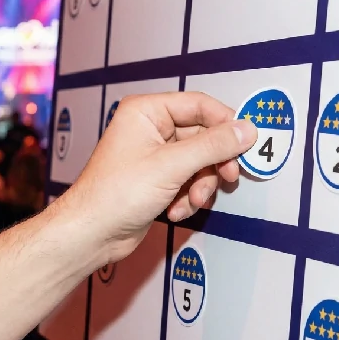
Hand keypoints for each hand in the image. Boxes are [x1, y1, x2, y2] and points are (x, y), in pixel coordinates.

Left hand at [65, 92, 256, 263]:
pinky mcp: (158, 179)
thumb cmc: (115, 194)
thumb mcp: (172, 166)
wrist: (92, 234)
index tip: (247, 142)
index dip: (226, 123)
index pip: (199, 105)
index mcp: (147, 112)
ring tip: (191, 201)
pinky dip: (188, 197)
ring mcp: (155, 155)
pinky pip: (189, 181)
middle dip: (213, 164)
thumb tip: (246, 130)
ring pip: (199, 163)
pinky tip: (174, 210)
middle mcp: (151, 129)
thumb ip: (213, 146)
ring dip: (201, 185)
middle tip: (228, 177)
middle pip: (203, 137)